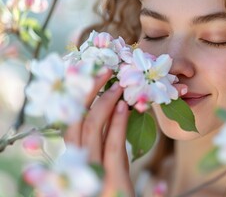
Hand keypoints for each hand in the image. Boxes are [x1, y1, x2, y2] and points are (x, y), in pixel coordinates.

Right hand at [64, 69, 134, 196]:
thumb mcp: (110, 168)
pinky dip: (117, 124)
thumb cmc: (115, 193)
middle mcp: (80, 163)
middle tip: (103, 70)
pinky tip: (123, 107)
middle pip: (79, 121)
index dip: (81, 98)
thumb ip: (110, 145)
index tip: (91, 76)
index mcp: (77, 160)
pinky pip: (112, 147)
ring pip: (92, 129)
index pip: (74, 123)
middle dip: (89, 92)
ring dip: (104, 103)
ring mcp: (93, 173)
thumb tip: (119, 112)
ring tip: (116, 85)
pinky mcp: (112, 181)